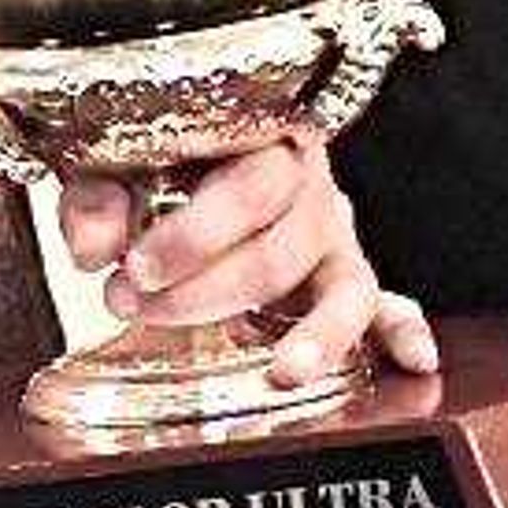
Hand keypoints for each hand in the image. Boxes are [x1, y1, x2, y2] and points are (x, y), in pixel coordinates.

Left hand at [54, 131, 439, 394]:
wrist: (193, 154)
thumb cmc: (155, 158)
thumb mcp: (113, 164)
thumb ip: (97, 197)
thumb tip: (93, 244)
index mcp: (261, 136)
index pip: (246, 186)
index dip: (193, 234)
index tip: (134, 265)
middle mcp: (308, 183)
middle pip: (282, 247)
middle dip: (207, 290)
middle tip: (139, 304)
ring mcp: (333, 232)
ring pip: (343, 284)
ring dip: (312, 335)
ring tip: (285, 371)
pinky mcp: (346, 276)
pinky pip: (387, 303)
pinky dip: (404, 328)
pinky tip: (415, 357)